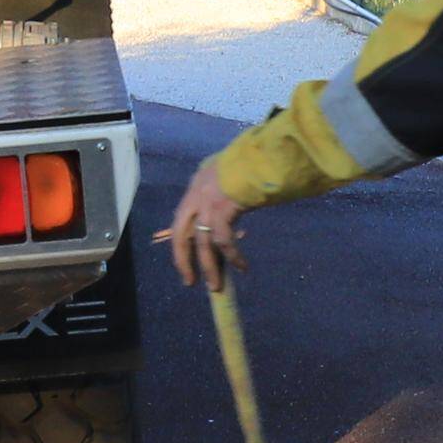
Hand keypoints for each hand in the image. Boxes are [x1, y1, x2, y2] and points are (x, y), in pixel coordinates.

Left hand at [163, 167, 246, 289]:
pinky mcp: (222, 211)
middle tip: (189, 281)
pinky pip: (224, 242)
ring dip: (210, 267)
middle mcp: (196, 195)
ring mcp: (207, 204)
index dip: (182, 242)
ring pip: (203, 244)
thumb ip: (220, 186)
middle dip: (183, 260)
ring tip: (216, 286)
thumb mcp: (226, 171)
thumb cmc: (250, 162)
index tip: (186, 259)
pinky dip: (233, 256)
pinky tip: (242, 267)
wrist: (260, 156)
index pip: (181, 220)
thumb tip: (226, 204)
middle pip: (181, 235)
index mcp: (196, 186)